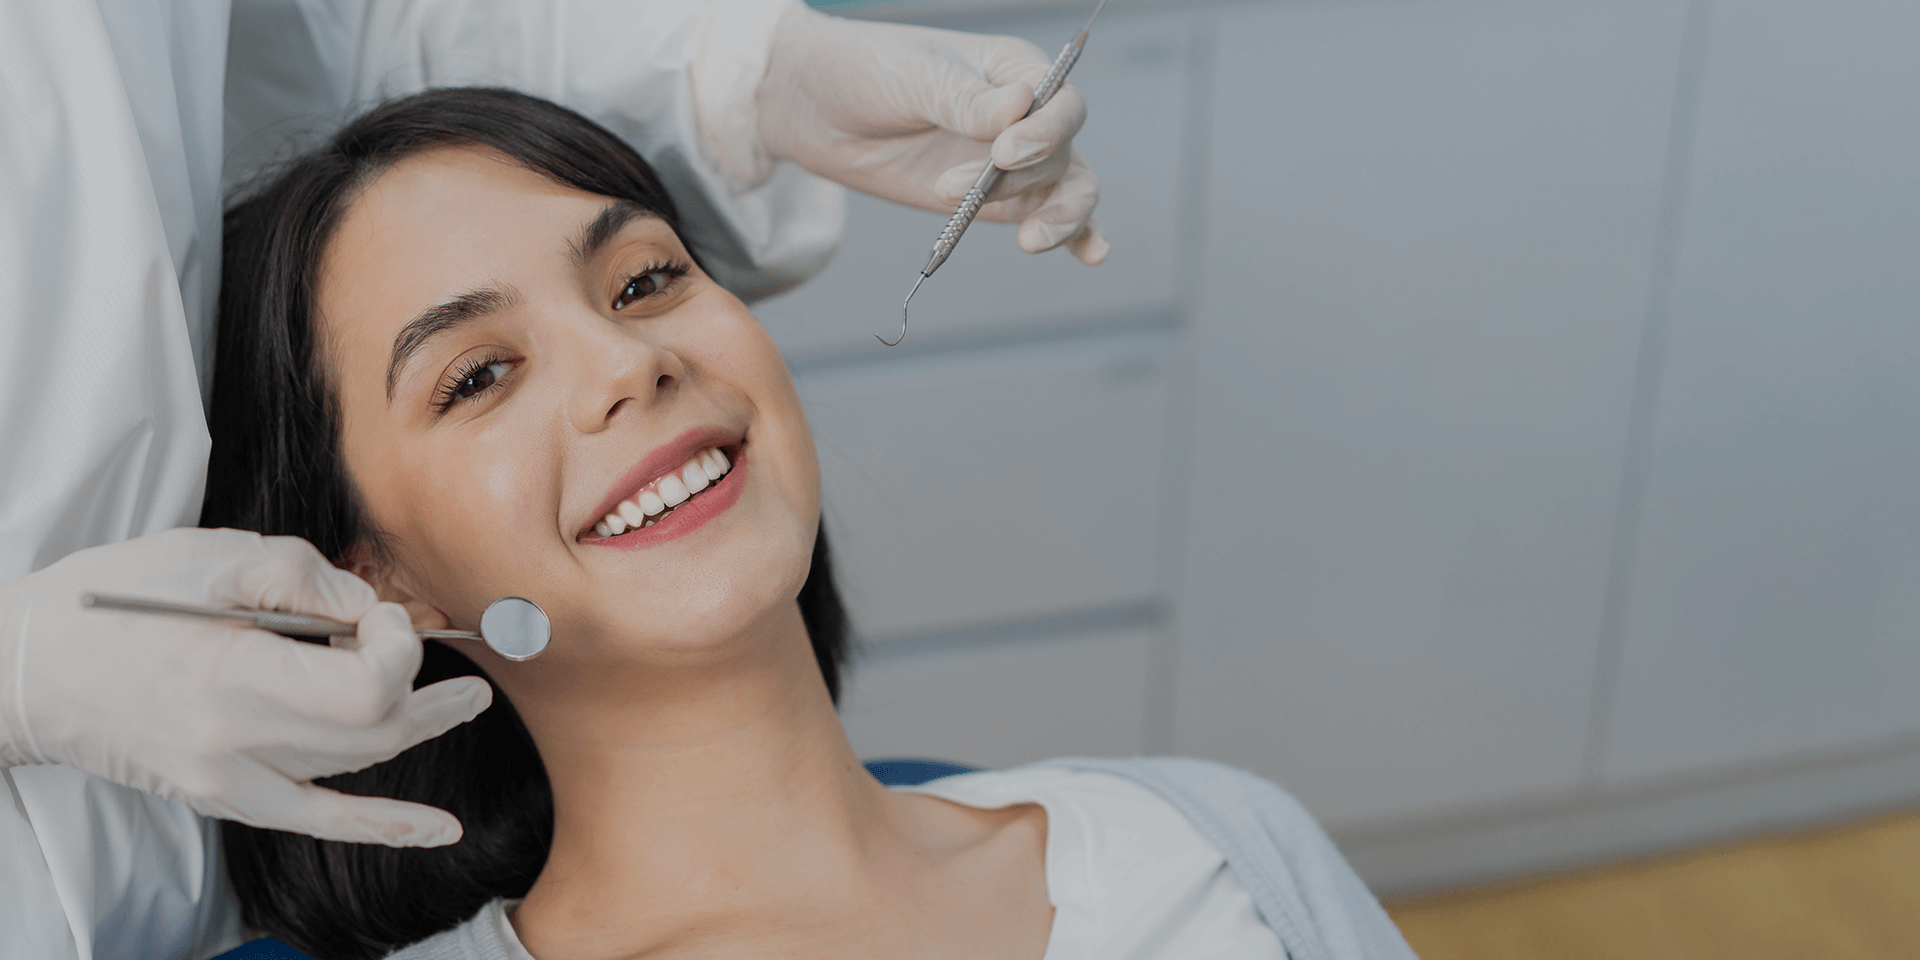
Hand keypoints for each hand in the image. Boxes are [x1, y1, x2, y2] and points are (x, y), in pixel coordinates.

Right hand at [0, 528, 490, 845]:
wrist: (29, 668)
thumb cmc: (115, 598)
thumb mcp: (214, 555)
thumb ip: (306, 578)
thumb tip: (370, 610)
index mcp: (231, 673)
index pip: (363, 689)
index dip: (399, 651)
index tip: (384, 617)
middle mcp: (233, 740)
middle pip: (371, 733)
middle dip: (426, 693)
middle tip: (463, 669)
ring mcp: (226, 778)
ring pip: (352, 767)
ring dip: (412, 731)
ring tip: (457, 702)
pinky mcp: (221, 794)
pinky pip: (317, 818)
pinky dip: (383, 824)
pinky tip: (438, 830)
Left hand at [755, 4, 1108, 264]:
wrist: (819, 109)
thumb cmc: (868, 71)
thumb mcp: (915, 76)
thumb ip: (966, 100)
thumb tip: (1019, 108)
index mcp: (1014, 70)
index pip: (1060, 103)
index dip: (1044, 132)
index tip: (1003, 152)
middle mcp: (1024, 116)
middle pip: (1062, 154)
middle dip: (1020, 179)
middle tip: (960, 189)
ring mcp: (1013, 162)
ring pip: (1066, 190)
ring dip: (1056, 218)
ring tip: (1029, 241)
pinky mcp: (994, 200)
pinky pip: (1047, 215)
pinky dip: (1077, 235)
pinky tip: (1092, 254)